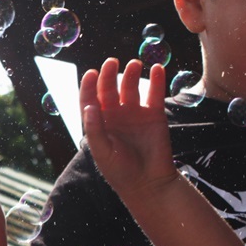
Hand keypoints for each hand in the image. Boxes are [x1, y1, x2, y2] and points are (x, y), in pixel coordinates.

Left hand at [80, 58, 174, 196]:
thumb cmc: (121, 171)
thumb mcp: (102, 152)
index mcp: (98, 122)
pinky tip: (156, 69)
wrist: (149, 183)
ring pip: (131, 86)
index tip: (92, 73)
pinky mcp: (154, 115)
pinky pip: (155, 93)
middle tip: (112, 62)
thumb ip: (94, 130)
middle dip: (109, 74)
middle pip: (109, 88)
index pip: (90, 98)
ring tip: (134, 65)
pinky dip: (157, 80)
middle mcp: (115, 115)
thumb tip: (89, 106)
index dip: (89, 85)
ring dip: (131, 74)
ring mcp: (135, 113)